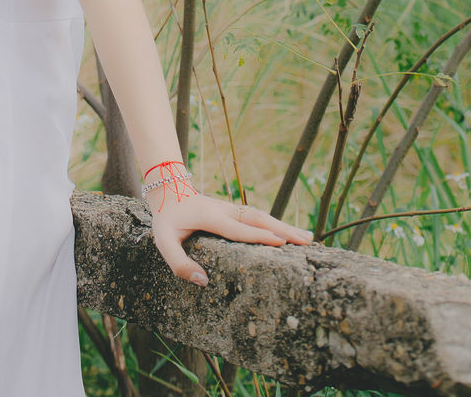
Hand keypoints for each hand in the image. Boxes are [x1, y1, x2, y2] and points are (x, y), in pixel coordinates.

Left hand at [147, 187, 313, 287]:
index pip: (238, 228)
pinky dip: (275, 224)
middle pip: (257, 219)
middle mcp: (225, 210)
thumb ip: (179, 263)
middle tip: (306, 240)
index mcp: (210, 217)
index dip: (258, 236)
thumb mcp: (163, 242)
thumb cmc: (167, 220)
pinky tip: (288, 233)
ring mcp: (231, 208)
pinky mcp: (234, 211)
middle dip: (282, 229)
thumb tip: (204, 281)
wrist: (168, 189)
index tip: (280, 242)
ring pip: (261, 216)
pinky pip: (257, 217)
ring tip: (307, 237)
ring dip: (283, 226)